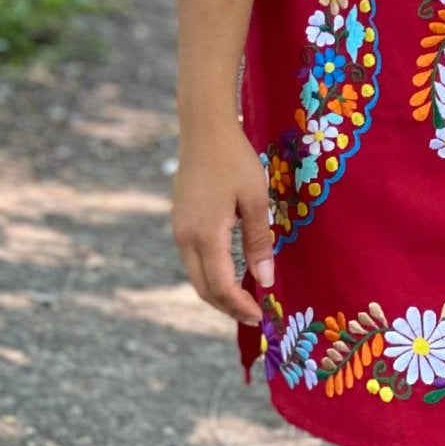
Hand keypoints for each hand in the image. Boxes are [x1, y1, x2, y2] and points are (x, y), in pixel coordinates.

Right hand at [170, 120, 276, 325]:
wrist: (204, 129)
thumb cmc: (235, 160)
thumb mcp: (255, 200)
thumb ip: (259, 242)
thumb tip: (265, 280)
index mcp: (206, 235)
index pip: (221, 287)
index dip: (240, 306)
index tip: (261, 316)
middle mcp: (186, 238)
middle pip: (203, 288)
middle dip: (228, 306)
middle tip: (254, 314)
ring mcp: (179, 229)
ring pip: (196, 275)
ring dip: (218, 291)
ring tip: (245, 296)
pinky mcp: (179, 220)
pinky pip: (193, 258)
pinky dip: (211, 272)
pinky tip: (231, 269)